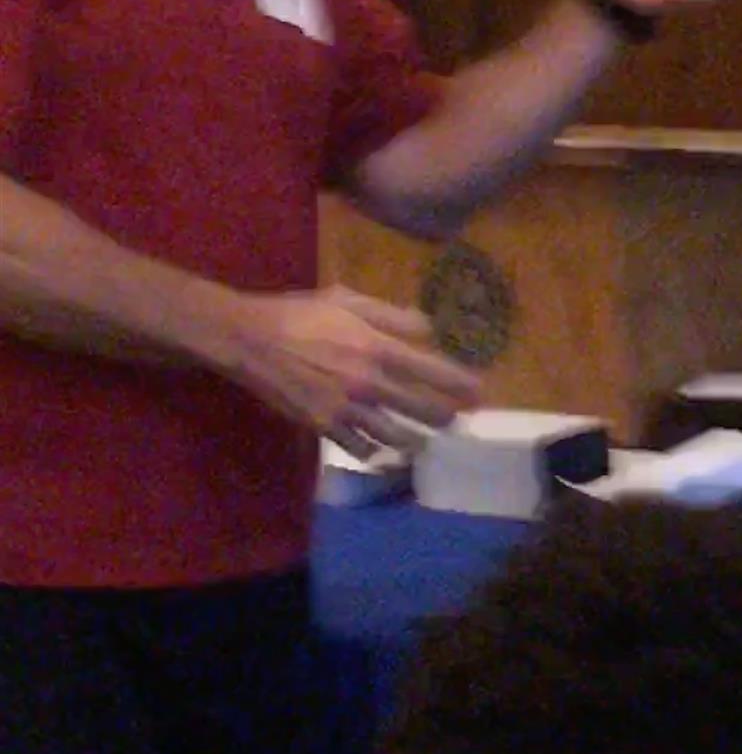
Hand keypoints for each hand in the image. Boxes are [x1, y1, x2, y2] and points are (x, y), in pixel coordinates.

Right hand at [222, 284, 482, 456]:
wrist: (250, 340)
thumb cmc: (301, 314)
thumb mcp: (348, 300)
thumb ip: (391, 315)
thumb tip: (429, 327)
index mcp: (376, 347)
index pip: (430, 370)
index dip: (459, 383)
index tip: (480, 392)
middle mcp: (367, 383)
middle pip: (418, 408)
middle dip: (443, 416)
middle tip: (460, 419)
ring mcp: (345, 409)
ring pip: (392, 435)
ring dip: (414, 440)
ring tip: (427, 442)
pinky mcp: (322, 426)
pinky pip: (357, 447)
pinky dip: (373, 452)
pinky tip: (383, 453)